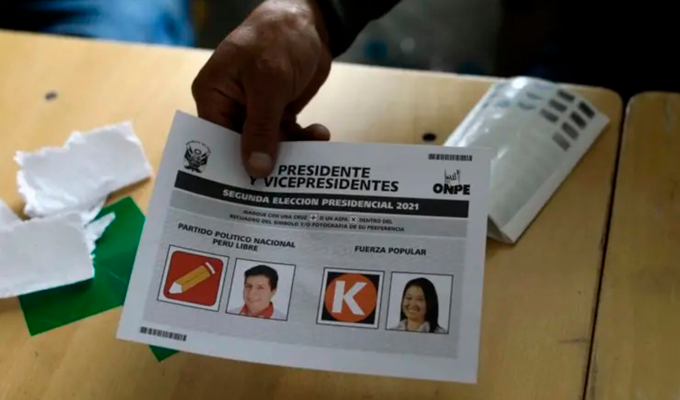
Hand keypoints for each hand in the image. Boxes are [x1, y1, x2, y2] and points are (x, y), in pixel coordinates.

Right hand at [192, 0, 332, 177]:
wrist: (309, 20)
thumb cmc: (277, 39)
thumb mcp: (268, 83)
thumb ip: (261, 128)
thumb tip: (254, 170)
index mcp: (213, 96)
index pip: (216, 141)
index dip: (233, 166)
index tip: (253, 191)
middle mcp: (229, 107)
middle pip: (242, 148)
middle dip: (267, 162)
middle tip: (289, 182)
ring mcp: (254, 111)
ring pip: (269, 145)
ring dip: (293, 149)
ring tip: (315, 149)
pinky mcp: (277, 111)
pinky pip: (287, 136)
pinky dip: (304, 138)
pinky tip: (320, 135)